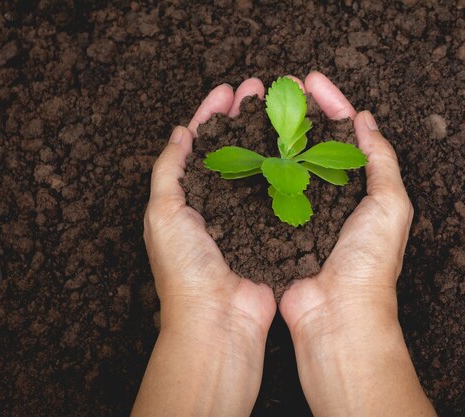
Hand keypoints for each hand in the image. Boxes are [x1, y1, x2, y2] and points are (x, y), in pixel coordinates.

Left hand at [133, 79, 275, 416]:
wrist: (219, 318)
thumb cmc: (186, 269)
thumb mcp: (164, 213)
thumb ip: (169, 170)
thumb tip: (179, 133)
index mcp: (188, 194)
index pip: (200, 142)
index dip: (213, 114)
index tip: (228, 90)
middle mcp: (219, 200)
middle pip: (233, 146)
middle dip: (244, 117)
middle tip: (261, 90)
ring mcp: (247, 213)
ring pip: (259, 163)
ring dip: (268, 135)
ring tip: (283, 110)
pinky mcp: (271, 228)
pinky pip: (281, 190)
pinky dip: (289, 167)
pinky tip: (300, 147)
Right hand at [279, 72, 435, 416]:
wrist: (337, 315)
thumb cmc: (369, 264)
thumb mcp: (391, 205)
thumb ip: (381, 160)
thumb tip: (366, 121)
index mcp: (360, 188)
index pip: (346, 132)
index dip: (331, 103)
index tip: (310, 80)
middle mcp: (330, 196)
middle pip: (313, 142)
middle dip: (298, 112)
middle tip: (279, 87)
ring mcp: (301, 210)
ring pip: (286, 162)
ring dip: (275, 134)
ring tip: (258, 108)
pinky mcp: (276, 227)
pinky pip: (265, 190)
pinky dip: (256, 167)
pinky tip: (243, 148)